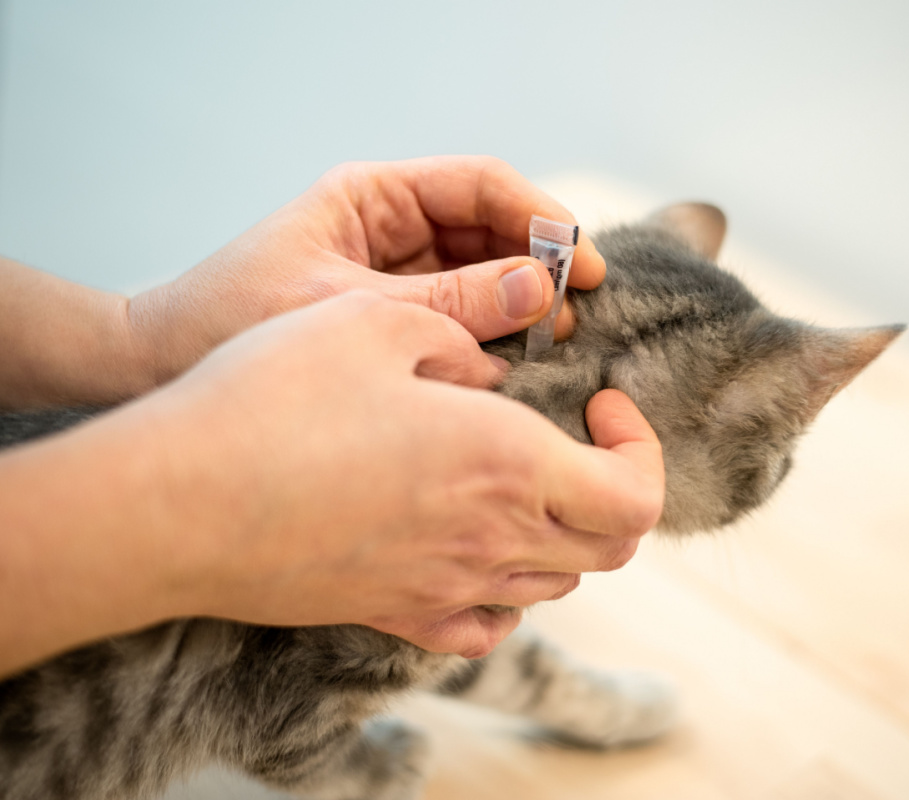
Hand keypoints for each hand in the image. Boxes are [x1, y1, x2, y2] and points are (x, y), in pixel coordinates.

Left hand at [128, 156, 605, 385]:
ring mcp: (399, 276)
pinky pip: (464, 318)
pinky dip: (494, 338)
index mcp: (375, 197)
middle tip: (575, 317)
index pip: (481, 186)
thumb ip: (448, 301)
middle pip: (493, 230)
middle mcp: (394, 229)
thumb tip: (539, 290)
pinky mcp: (398, 322)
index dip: (540, 218)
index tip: (579, 264)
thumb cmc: (230, 320)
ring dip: (523, 307)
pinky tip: (517, 365)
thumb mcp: (348, 307)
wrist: (158, 368)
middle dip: (539, 267)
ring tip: (554, 345)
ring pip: (486, 277)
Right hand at [139, 292, 662, 658]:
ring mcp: (443, 589)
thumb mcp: (377, 321)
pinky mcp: (394, 616)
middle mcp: (490, 541)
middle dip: (616, 485)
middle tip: (577, 433)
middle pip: (611, 546)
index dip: (642, 447)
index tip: (602, 399)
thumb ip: (463, 330)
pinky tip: (476, 546)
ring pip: (556, 583)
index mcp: (507, 465)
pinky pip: (486, 625)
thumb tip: (497, 361)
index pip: (636, 495)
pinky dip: (507, 591)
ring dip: (567, 528)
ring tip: (523, 473)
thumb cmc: (272, 400)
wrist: (174, 503)